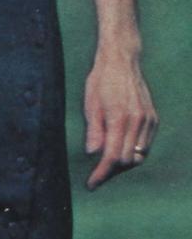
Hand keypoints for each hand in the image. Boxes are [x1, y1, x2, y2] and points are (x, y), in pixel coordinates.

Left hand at [84, 50, 157, 188]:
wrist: (122, 59)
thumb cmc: (101, 78)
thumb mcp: (90, 102)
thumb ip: (93, 129)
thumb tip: (93, 154)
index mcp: (119, 118)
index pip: (112, 156)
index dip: (102, 174)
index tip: (91, 184)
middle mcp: (137, 121)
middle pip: (127, 160)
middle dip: (111, 171)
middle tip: (97, 174)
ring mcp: (148, 120)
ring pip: (139, 155)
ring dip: (124, 163)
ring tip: (107, 163)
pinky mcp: (153, 118)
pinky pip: (145, 144)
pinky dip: (134, 151)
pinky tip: (121, 148)